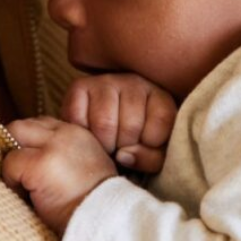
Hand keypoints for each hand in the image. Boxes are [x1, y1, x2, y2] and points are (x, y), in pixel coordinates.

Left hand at [3, 116, 116, 234]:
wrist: (103, 221)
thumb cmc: (93, 202)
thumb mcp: (87, 165)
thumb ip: (65, 152)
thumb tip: (35, 154)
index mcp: (79, 133)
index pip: (42, 124)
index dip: (31, 144)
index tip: (32, 165)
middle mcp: (66, 133)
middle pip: (23, 125)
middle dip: (15, 146)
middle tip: (21, 173)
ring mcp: (52, 146)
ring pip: (14, 136)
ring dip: (13, 161)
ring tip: (25, 185)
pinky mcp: (39, 164)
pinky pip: (10, 163)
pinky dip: (11, 180)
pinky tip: (27, 196)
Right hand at [61, 73, 177, 173]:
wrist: (107, 129)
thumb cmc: (136, 144)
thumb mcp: (155, 154)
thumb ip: (151, 159)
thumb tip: (123, 155)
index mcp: (160, 96)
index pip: (161, 122)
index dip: (151, 145)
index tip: (143, 147)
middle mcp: (134, 82)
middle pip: (131, 126)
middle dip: (124, 147)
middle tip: (121, 147)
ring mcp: (106, 81)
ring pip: (104, 123)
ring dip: (103, 144)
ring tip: (106, 143)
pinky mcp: (80, 86)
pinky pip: (78, 118)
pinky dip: (82, 135)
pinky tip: (89, 134)